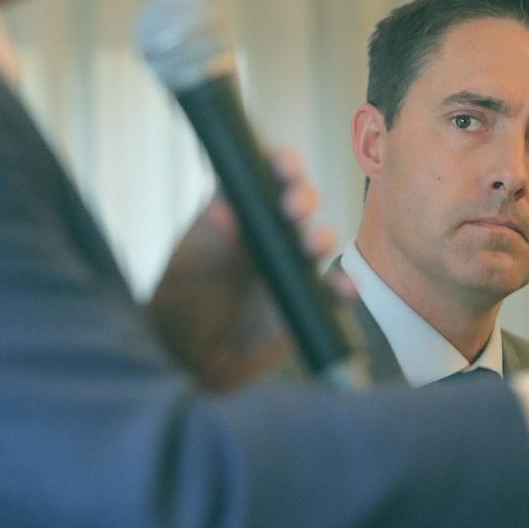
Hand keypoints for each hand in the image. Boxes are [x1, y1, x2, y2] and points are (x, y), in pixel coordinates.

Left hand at [147, 150, 341, 390]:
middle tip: (293, 209)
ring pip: (317, 240)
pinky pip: (331, 290)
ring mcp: (289, 264)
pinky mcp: (304, 299)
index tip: (285, 167)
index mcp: (238, 212)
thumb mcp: (190, 272)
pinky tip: (345, 289)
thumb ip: (209, 242)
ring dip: (321, 237)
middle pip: (298, 201)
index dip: (280, 164)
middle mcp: (268, 231)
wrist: (191, 363)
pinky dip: (343, 287)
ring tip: (312, 247)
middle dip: (303, 196)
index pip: (264, 176)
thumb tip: (222, 209)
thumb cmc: (182, 306)